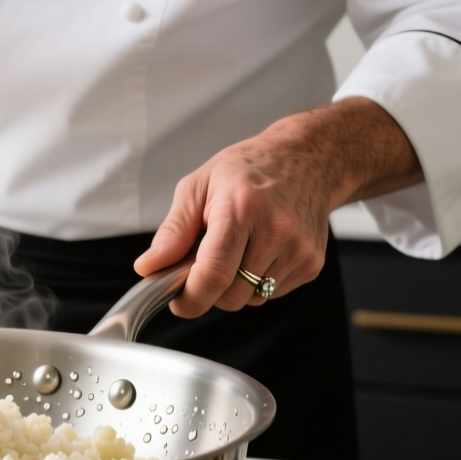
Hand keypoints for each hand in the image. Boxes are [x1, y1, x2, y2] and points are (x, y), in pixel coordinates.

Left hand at [133, 97, 422, 316]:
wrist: (307, 160)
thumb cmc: (248, 170)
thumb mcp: (199, 186)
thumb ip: (173, 231)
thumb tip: (148, 268)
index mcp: (242, 208)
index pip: (213, 274)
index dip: (190, 298)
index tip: (178, 299)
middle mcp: (276, 230)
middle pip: (231, 296)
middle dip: (210, 290)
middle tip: (204, 263)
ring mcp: (298, 250)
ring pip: (250, 299)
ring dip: (234, 286)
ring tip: (236, 249)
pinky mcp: (311, 264)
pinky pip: (270, 294)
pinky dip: (257, 282)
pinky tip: (259, 251)